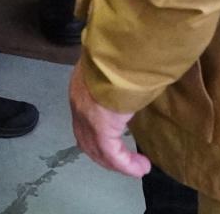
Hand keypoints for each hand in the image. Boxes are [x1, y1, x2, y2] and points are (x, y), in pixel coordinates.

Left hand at [69, 61, 147, 178]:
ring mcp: (87, 118)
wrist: (121, 51)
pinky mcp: (101, 129)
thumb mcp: (118, 62)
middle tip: (124, 161)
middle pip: (86, 139)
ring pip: (98, 150)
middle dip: (104, 153)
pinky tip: (141, 168)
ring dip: (118, 163)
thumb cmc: (124, 51)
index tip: (116, 140)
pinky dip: (127, 165)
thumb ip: (120, 73)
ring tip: (138, 167)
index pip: (84, 117)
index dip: (96, 132)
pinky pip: (113, 155)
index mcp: (81, 86)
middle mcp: (79, 104)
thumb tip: (135, 76)